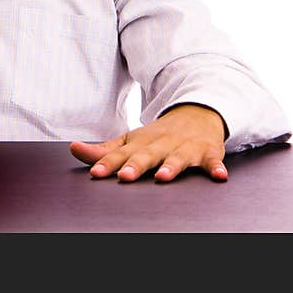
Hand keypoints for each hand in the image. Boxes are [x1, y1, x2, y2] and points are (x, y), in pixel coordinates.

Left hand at [69, 104, 227, 182]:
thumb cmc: (157, 135)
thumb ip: (102, 150)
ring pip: (177, 157)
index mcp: (139, 143)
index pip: (120, 154)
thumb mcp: (129, 141)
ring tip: (163, 177)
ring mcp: (184, 147)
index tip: (95, 173)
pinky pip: (212, 161)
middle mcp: (160, 144)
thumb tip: (72, 149)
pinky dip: (216, 167)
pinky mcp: (207, 152)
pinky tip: (219, 176)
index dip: (107, 164)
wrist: (195, 114)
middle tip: (124, 176)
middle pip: (146, 156)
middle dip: (135, 165)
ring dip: (171, 166)